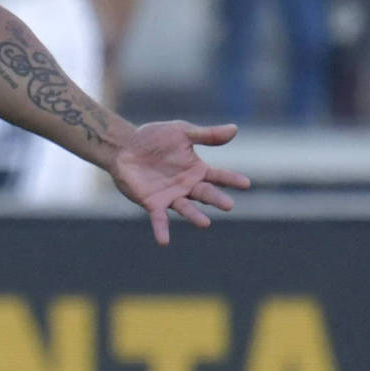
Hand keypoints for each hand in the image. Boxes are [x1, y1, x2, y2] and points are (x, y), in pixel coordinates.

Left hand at [106, 122, 249, 244]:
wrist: (124, 146)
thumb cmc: (155, 138)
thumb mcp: (182, 132)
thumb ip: (206, 135)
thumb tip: (235, 129)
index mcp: (197, 170)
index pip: (219, 176)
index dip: (231, 179)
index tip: (246, 183)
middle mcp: (187, 186)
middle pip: (205, 194)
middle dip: (216, 199)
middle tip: (228, 205)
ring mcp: (171, 196)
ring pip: (186, 208)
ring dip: (194, 216)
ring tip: (205, 223)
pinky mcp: (152, 203)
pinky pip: (159, 218)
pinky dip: (162, 229)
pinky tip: (164, 241)